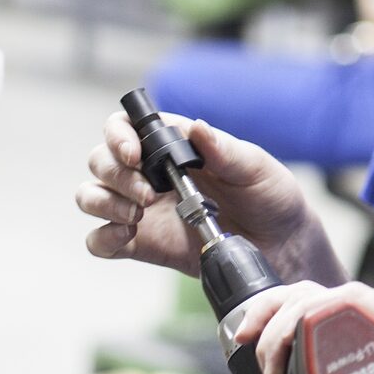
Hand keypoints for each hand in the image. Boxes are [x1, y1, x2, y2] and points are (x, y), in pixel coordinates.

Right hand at [75, 111, 341, 286]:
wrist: (282, 246)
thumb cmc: (271, 197)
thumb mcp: (255, 167)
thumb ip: (224, 150)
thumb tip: (197, 127)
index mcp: (174, 146)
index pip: (126, 127)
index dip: (118, 135)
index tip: (135, 154)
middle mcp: (151, 174)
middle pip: (101, 160)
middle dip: (114, 173)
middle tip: (149, 195)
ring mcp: (142, 209)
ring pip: (91, 196)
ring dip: (104, 202)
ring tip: (138, 214)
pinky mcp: (142, 244)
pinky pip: (100, 240)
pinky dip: (102, 237)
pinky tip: (128, 234)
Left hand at [236, 281, 373, 373]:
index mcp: (361, 350)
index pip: (310, 311)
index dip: (270, 317)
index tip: (243, 346)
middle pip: (312, 294)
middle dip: (268, 312)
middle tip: (251, 352)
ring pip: (327, 296)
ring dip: (288, 321)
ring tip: (273, 364)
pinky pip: (359, 303)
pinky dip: (321, 312)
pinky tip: (301, 343)